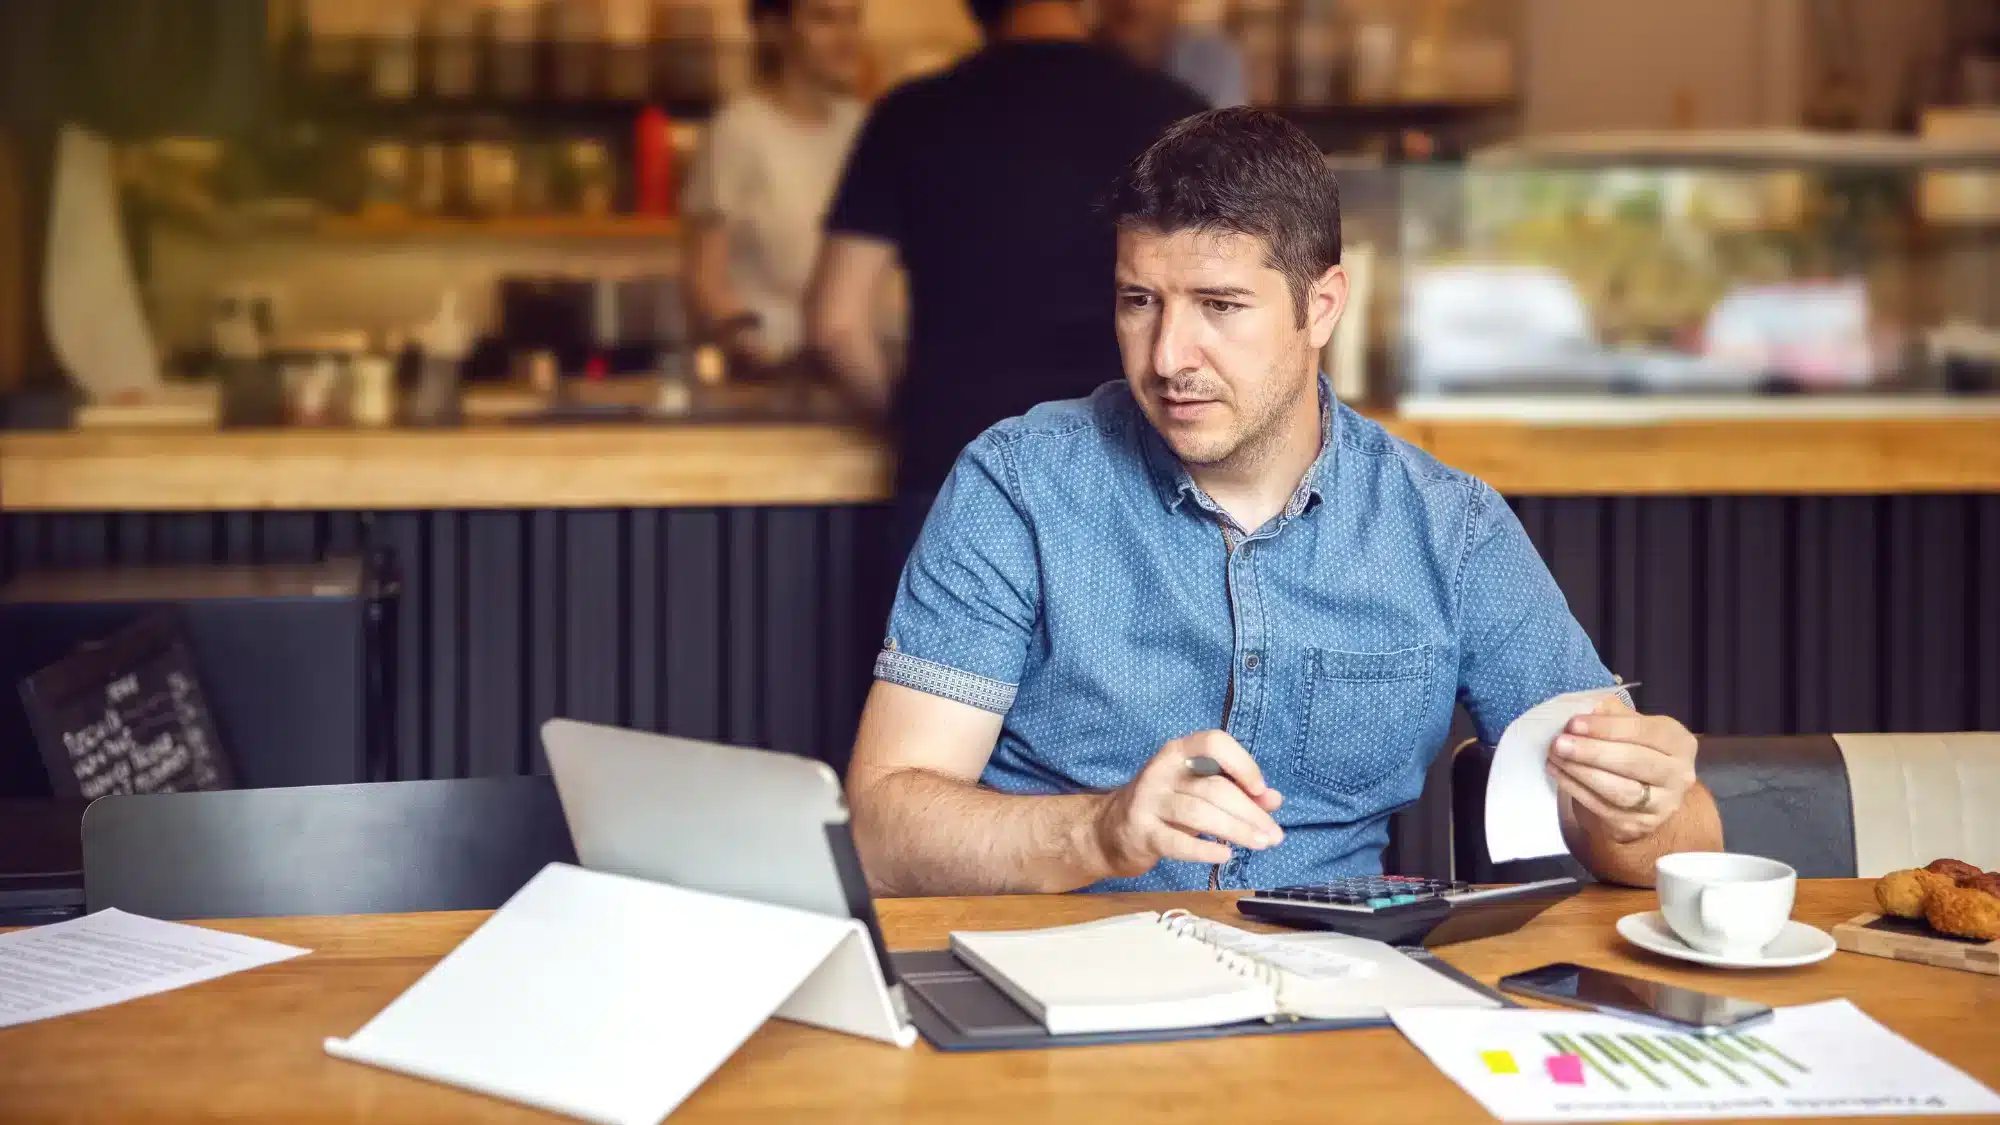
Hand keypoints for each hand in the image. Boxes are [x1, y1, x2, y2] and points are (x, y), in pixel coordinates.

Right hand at [1092, 731, 1283, 878]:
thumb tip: (1274, 800)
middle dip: (1250, 812)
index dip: (1242, 763)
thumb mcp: (1198, 791)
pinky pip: (1177, 842)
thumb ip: (1237, 791)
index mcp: (1178, 753)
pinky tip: (1225, 855)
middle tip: (1274, 835)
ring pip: (1199, 814)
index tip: (1261, 789)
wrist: (1109, 830)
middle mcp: (1161, 771)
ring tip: (1261, 844)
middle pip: (1214, 788)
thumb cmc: (1165, 805)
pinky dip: (1205, 849)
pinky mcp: (1141, 832)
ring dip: (1236, 830)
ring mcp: (1148, 801)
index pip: (1214, 743)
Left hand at [1547, 696, 1696, 844]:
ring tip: (1555, 757)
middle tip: (1560, 743)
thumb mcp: (1633, 725)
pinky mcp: (1639, 825)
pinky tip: (1558, 773)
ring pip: (1620, 791)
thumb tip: (1584, 710)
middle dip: (1592, 752)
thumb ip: (1613, 715)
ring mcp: (1662, 804)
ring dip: (1582, 773)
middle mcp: (1678, 775)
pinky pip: (1604, 808)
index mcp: (1679, 742)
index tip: (1573, 723)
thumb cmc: (1638, 748)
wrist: (1649, 791)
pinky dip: (1577, 790)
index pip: (1644, 732)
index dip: (1607, 728)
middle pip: (1634, 763)